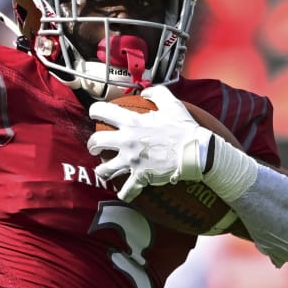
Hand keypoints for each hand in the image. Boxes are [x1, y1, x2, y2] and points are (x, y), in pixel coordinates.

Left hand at [87, 85, 209, 199]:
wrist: (195, 151)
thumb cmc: (184, 128)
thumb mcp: (172, 104)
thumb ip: (157, 94)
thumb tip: (145, 93)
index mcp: (132, 122)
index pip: (102, 111)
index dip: (95, 112)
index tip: (95, 116)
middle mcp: (127, 141)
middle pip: (96, 142)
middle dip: (92, 144)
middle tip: (95, 146)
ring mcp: (132, 161)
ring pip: (104, 169)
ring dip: (102, 170)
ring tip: (104, 170)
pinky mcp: (140, 177)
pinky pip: (126, 190)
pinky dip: (124, 193)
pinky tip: (124, 193)